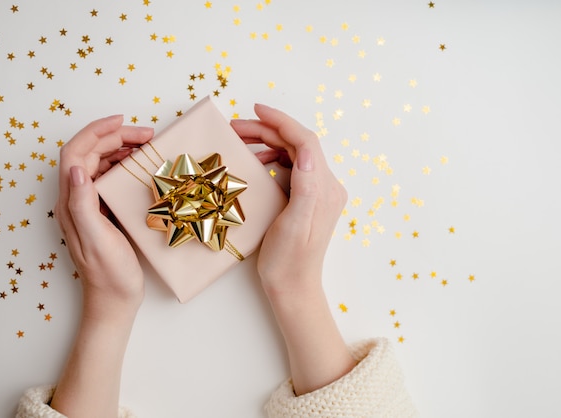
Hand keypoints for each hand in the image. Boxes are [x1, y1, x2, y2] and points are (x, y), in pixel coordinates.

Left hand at [51, 115, 153, 416]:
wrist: (115, 299)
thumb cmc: (109, 273)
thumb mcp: (96, 239)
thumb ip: (83, 204)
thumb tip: (76, 170)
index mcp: (72, 202)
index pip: (76, 153)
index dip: (96, 132)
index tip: (123, 122)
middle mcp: (77, 199)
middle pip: (89, 154)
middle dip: (115, 137)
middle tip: (146, 135)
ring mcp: (90, 205)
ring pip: (100, 164)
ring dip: (120, 149)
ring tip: (146, 147)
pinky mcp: (104, 212)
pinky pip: (110, 179)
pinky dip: (125, 167)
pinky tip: (142, 169)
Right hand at [232, 105, 354, 394]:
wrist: (293, 286)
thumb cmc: (288, 260)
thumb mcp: (295, 223)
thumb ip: (305, 186)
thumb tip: (306, 152)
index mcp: (323, 187)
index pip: (305, 141)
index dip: (281, 121)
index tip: (255, 109)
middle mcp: (325, 185)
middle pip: (297, 144)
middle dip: (267, 131)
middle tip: (235, 129)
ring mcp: (316, 192)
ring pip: (293, 154)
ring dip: (268, 143)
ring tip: (241, 143)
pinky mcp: (306, 200)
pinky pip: (290, 169)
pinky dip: (271, 160)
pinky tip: (255, 165)